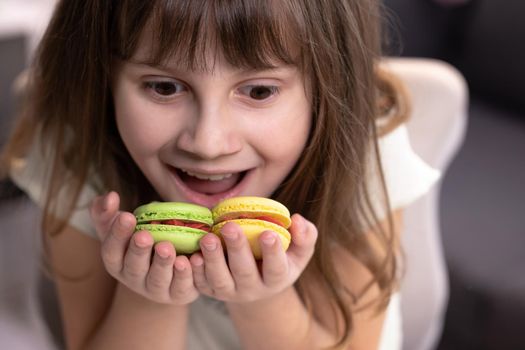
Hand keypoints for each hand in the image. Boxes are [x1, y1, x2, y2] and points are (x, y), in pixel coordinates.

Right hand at [89, 191, 198, 304]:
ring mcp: (156, 289)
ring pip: (158, 280)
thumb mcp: (121, 227)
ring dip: (162, 264)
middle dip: (138, 251)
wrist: (166, 271)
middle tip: (144, 235)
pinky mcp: (178, 294)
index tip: (127, 216)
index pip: (111, 251)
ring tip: (167, 247)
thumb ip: (108, 212)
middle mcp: (134, 279)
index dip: (118, 235)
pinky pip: (181, 287)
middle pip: (134, 268)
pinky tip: (189, 260)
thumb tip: (110, 196)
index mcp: (117, 262)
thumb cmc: (139, 242)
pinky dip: (185, 275)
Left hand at [190, 214, 317, 302]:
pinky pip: (200, 284)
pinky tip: (192, 255)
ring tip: (208, 238)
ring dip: (213, 259)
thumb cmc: (282, 259)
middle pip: (244, 273)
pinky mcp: (210, 290)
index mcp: (277, 279)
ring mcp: (230, 291)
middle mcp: (253, 289)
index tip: (268, 233)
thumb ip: (305, 236)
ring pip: (220, 280)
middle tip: (230, 227)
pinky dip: (195, 271)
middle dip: (237, 250)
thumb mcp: (299, 251)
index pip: (276, 268)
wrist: (258, 282)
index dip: (273, 252)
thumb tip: (297, 220)